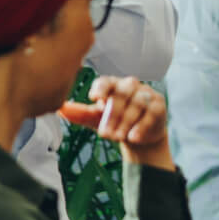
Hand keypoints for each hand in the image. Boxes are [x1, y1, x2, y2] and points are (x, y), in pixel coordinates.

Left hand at [60, 75, 174, 169]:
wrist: (137, 135)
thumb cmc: (115, 122)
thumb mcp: (95, 119)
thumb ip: (79, 113)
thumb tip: (59, 108)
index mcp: (112, 85)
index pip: (106, 81)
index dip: (101, 88)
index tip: (94, 98)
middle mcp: (130, 85)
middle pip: (122, 94)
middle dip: (113, 115)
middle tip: (105, 134)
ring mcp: (146, 94)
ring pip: (138, 103)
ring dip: (127, 122)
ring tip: (119, 137)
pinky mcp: (159, 105)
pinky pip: (152, 113)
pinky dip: (142, 126)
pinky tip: (133, 137)